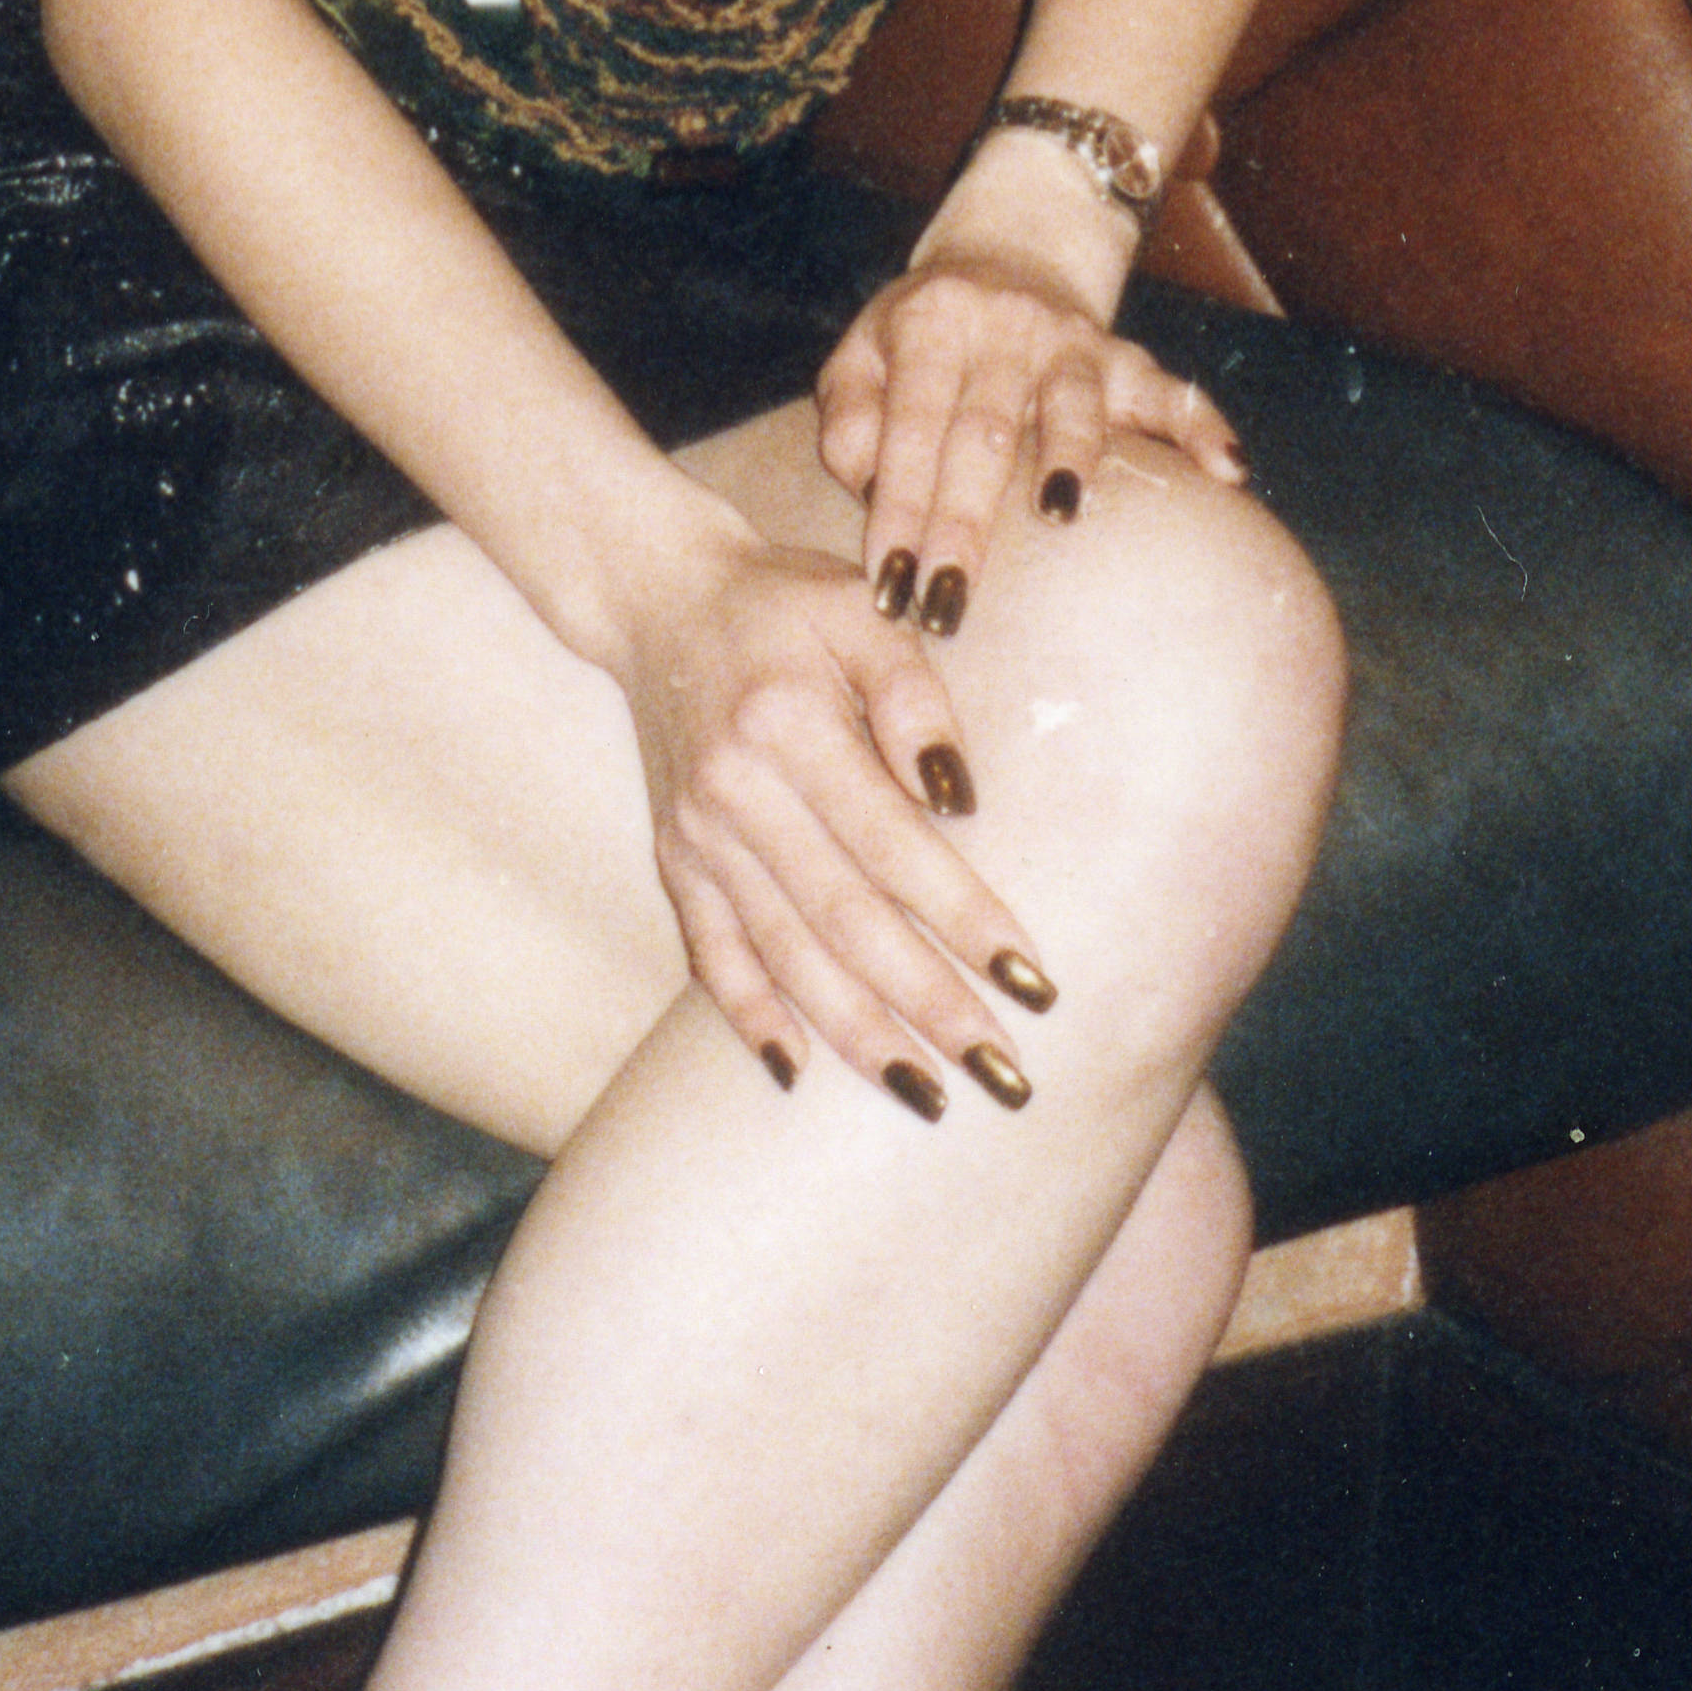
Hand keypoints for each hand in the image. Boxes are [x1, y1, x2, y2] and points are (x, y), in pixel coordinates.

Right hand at [611, 500, 1046, 1108]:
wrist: (658, 596)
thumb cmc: (785, 602)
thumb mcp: (860, 609)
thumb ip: (915, 694)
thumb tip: (959, 798)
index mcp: (791, 727)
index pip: (894, 845)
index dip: (963, 918)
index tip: (1033, 982)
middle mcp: (737, 792)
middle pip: (844, 920)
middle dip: (928, 1004)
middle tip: (1005, 1075)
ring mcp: (697, 835)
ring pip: (784, 953)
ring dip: (856, 1033)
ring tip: (926, 1095)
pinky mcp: (673, 857)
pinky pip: (710, 951)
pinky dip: (749, 1014)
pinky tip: (796, 1073)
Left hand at [814, 195, 1244, 641]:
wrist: (1008, 247)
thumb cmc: (922, 332)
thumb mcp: (863, 350)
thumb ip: (848, 412)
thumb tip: (864, 480)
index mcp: (929, 326)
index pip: (909, 429)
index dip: (898, 508)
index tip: (890, 586)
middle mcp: (1002, 327)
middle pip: (984, 433)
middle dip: (964, 524)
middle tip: (948, 604)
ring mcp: (1070, 340)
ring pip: (1072, 403)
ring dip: (1070, 459)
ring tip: (1061, 518)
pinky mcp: (1125, 355)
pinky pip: (1170, 391)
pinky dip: (1203, 428)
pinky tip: (1229, 472)